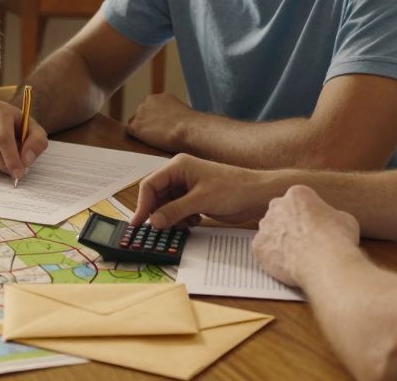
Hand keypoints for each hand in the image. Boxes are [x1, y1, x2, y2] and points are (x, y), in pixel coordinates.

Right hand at [0, 101, 48, 181]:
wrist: (12, 125)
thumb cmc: (24, 129)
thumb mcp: (37, 132)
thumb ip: (37, 143)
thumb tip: (25, 160)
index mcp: (1, 110)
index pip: (3, 138)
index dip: (11, 158)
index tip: (19, 173)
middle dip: (3, 165)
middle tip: (15, 173)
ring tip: (8, 163)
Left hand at [126, 94, 197, 151]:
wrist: (189, 130)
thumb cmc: (192, 126)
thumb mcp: (183, 113)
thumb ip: (173, 115)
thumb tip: (174, 124)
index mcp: (160, 97)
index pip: (151, 108)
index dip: (154, 120)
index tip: (160, 128)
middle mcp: (148, 101)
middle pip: (141, 115)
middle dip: (146, 124)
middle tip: (156, 136)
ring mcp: (140, 113)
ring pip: (134, 124)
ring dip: (141, 131)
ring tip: (152, 141)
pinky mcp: (135, 126)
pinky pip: (129, 132)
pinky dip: (135, 138)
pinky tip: (144, 144)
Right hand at [129, 154, 271, 229]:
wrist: (258, 195)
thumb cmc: (233, 188)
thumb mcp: (201, 200)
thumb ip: (174, 210)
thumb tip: (153, 222)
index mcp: (178, 166)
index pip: (150, 184)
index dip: (142, 204)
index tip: (139, 223)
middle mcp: (179, 175)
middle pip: (156, 196)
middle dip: (157, 213)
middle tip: (158, 230)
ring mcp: (187, 188)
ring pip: (166, 205)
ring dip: (170, 218)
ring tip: (182, 226)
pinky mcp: (195, 199)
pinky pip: (178, 211)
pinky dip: (181, 220)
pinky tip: (193, 223)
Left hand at [252, 185, 359, 286]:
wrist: (325, 262)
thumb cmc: (338, 239)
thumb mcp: (345, 219)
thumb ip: (331, 216)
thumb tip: (330, 222)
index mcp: (297, 194)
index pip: (299, 200)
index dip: (308, 215)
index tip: (313, 226)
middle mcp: (276, 206)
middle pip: (280, 213)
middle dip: (289, 225)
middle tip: (303, 240)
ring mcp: (265, 226)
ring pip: (269, 232)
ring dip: (279, 241)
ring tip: (297, 256)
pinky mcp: (258, 247)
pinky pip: (263, 251)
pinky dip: (272, 258)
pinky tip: (286, 265)